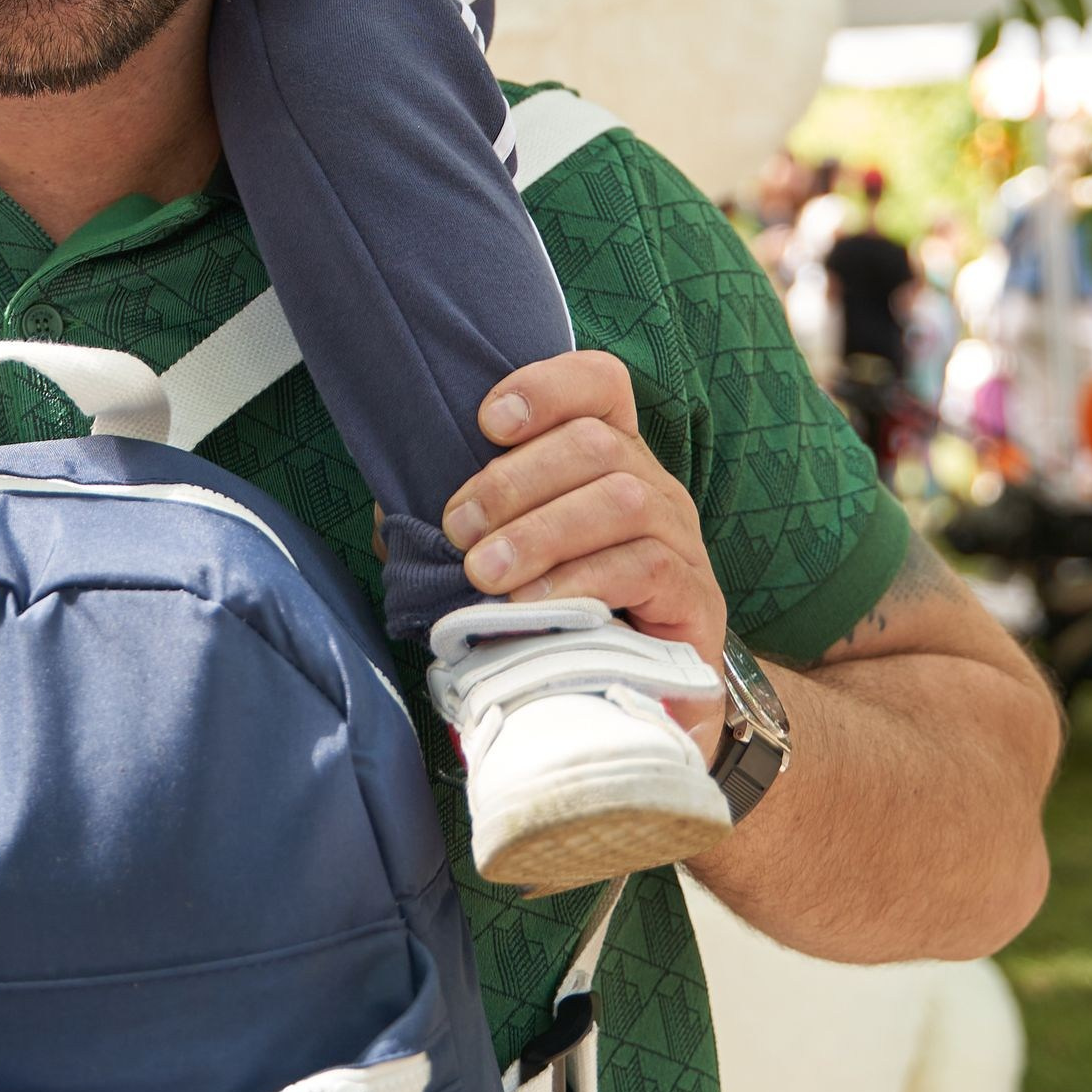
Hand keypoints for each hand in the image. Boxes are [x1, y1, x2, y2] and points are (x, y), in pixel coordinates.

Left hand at [442, 351, 727, 755]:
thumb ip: (465, 531)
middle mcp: (653, 486)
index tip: (486, 421)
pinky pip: (645, 566)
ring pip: (620, 499)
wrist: (644, 706)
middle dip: (513, 481)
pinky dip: (582, 581)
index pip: (599, 384)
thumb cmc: (565, 619)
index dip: (545, 386)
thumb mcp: (515, 561)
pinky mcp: (695, 597)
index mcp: (611, 459)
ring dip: (540, 532)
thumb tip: (395, 525)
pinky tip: (536, 606)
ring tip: (485, 574)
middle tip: (458, 528)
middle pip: (596, 442)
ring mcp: (680, 539)